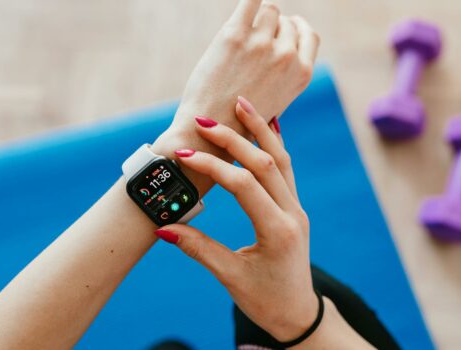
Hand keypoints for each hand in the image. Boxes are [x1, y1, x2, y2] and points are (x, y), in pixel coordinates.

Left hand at [153, 0, 319, 167]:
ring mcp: (262, 44)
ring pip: (269, 9)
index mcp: (301, 74)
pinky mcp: (235, 34)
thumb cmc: (238, 122)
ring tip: (242, 31)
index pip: (309, 35)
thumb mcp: (275, 103)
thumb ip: (284, 76)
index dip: (296, 28)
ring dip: (257, 16)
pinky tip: (244, 7)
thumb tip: (286, 51)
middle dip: (272, 26)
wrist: (210, 131)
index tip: (285, 27)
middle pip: (286, 21)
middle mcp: (287, 56)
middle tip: (253, 38)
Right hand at [155, 97, 316, 341]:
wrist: (298, 313)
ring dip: (260, 130)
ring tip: (242, 103)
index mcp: (277, 231)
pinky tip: (267, 125)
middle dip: (234, 138)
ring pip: (281, 160)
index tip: (183, 156)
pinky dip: (274, 145)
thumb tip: (162, 228)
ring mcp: (297, 209)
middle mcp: (292, 214)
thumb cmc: (265, 300)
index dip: (212, 166)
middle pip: (265, 163)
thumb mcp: (230, 277)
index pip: (242, 185)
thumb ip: (198, 249)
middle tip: (206, 120)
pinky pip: (286, 169)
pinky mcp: (294, 208)